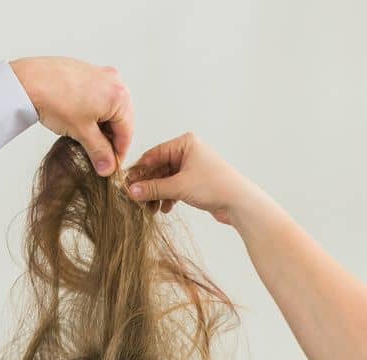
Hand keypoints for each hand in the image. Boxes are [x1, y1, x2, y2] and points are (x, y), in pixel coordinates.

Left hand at [9, 57, 132, 175]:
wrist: (27, 80)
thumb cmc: (55, 100)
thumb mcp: (82, 132)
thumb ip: (99, 152)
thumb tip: (107, 167)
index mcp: (119, 95)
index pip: (126, 132)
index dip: (118, 154)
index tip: (110, 167)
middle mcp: (114, 81)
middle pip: (120, 119)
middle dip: (110, 139)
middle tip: (98, 157)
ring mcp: (100, 74)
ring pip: (108, 109)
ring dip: (101, 127)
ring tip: (86, 140)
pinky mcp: (87, 73)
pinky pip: (98, 98)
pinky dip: (93, 113)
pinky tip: (80, 123)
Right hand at [124, 133, 261, 224]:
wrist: (239, 202)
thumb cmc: (214, 186)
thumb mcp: (179, 187)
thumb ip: (153, 189)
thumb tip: (131, 191)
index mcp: (185, 143)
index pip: (154, 155)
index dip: (140, 171)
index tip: (127, 185)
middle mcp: (188, 152)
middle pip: (159, 168)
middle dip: (148, 186)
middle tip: (136, 200)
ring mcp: (192, 167)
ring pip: (166, 180)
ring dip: (157, 194)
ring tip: (150, 209)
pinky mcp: (196, 181)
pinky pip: (175, 187)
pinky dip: (169, 197)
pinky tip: (165, 209)